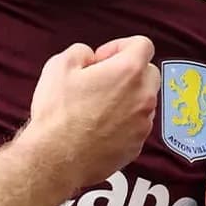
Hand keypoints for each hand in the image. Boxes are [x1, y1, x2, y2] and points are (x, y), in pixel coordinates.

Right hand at [25, 36, 161, 187]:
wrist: (56, 160)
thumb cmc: (57, 113)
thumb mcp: (59, 66)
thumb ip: (81, 52)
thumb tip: (91, 58)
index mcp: (128, 72)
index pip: (143, 45)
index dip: (121, 46)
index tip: (102, 59)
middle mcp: (143, 97)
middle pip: (149, 73)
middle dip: (128, 72)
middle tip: (100, 81)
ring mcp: (143, 124)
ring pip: (144, 101)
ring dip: (127, 98)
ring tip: (97, 108)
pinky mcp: (137, 146)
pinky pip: (136, 126)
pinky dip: (123, 122)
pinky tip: (98, 128)